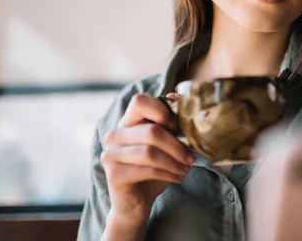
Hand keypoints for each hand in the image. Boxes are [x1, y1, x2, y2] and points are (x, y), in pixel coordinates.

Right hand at [101, 93, 195, 225]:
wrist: (136, 204)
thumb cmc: (153, 171)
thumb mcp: (165, 145)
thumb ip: (169, 124)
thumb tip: (176, 96)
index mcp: (127, 122)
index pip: (140, 101)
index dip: (163, 111)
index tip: (178, 128)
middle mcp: (114, 135)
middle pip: (152, 130)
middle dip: (177, 146)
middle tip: (191, 158)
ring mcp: (110, 154)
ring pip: (150, 152)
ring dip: (174, 162)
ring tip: (186, 169)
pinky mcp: (113, 174)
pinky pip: (147, 170)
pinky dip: (168, 174)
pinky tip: (178, 178)